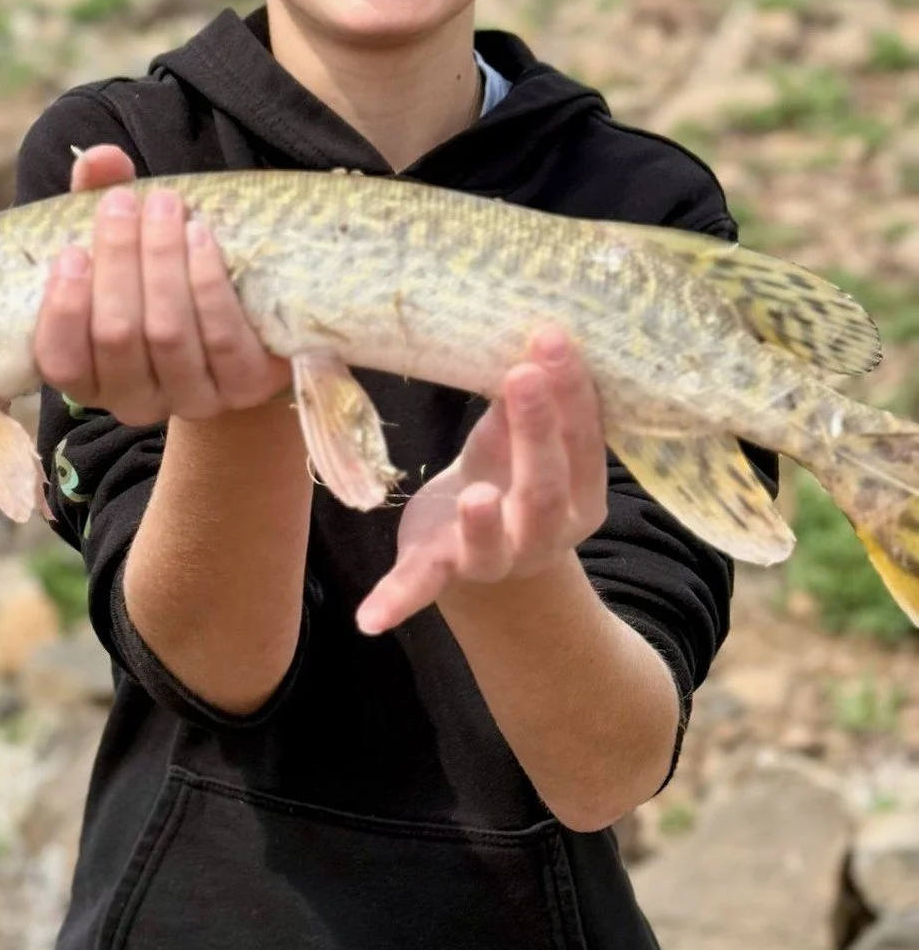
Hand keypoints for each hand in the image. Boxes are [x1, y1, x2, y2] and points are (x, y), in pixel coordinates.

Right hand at [32, 146, 290, 426]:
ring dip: (163, 262)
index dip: (63, 311)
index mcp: (89, 375)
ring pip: (168, 334)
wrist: (245, 317)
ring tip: (165, 206)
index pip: (60, 360)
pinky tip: (201, 236)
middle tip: (123, 203)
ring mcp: (192, 399)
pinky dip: (207, 282)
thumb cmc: (158, 276)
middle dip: (119, 262)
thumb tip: (100, 158)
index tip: (71, 251)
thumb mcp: (120, 243)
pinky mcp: (244, 387)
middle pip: (118, 336)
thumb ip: (97, 200)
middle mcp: (134, 400)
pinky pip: (222, 338)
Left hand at [355, 326, 608, 634]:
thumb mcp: (514, 438)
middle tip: (522, 376)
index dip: (570, 391)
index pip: (581, 441)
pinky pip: (419, 590)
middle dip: (534, 431)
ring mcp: (494, 559)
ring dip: (483, 524)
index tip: (551, 338)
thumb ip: (520, 403)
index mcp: (578, 495)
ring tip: (474, 497)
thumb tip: (521, 329)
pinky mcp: (441, 572)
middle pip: (544, 486)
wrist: (481, 554)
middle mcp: (545, 533)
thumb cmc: (505, 475)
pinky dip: (394, 602)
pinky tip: (368, 619)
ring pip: (493, 544)